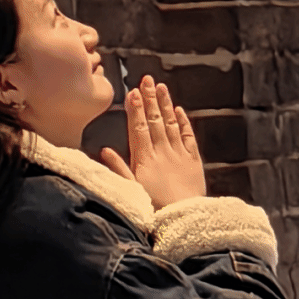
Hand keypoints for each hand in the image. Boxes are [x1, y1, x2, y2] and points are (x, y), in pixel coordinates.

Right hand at [99, 75, 205, 210]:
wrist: (184, 219)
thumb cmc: (155, 209)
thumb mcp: (131, 190)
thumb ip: (118, 169)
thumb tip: (104, 150)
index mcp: (144, 159)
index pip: (138, 128)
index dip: (135, 109)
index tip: (133, 92)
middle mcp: (162, 152)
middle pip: (154, 121)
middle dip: (149, 99)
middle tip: (146, 79)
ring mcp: (179, 155)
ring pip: (170, 124)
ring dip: (165, 104)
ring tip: (161, 87)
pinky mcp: (194, 161)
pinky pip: (188, 137)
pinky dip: (183, 122)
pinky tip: (178, 110)